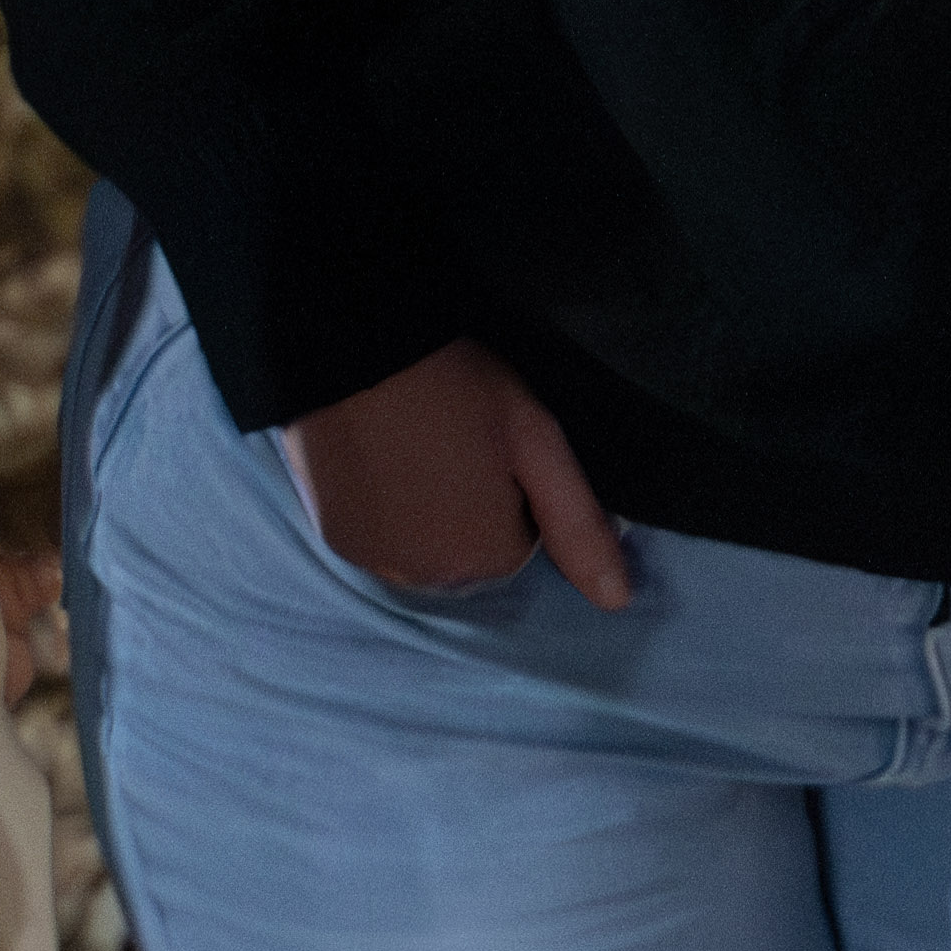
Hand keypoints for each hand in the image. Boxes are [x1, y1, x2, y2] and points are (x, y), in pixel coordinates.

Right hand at [283, 336, 636, 605]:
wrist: (357, 350)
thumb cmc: (459, 388)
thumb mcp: (536, 442)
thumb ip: (579, 525)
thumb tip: (618, 601)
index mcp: (484, 559)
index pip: (522, 546)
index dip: (514, 492)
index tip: (495, 448)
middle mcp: (426, 579)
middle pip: (471, 557)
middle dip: (471, 512)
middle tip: (456, 444)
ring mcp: (373, 562)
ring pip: (423, 551)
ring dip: (426, 516)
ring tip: (417, 450)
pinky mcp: (332, 540)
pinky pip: (379, 540)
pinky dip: (384, 513)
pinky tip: (381, 462)